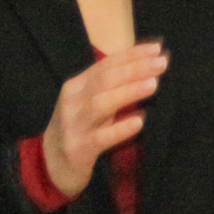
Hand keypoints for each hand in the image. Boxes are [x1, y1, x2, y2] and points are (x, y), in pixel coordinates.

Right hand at [39, 43, 166, 197]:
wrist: (52, 164)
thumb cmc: (81, 129)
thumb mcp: (90, 104)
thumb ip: (113, 88)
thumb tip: (150, 69)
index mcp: (76, 86)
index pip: (106, 64)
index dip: (132, 55)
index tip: (157, 48)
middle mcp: (72, 101)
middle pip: (104, 80)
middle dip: (134, 69)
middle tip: (161, 63)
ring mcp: (73, 125)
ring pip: (101, 104)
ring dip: (128, 92)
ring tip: (153, 84)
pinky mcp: (78, 149)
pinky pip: (100, 137)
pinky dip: (120, 129)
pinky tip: (139, 122)